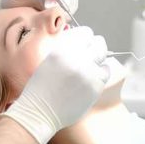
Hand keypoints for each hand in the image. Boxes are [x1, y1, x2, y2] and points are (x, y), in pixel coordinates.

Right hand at [1, 27, 108, 143]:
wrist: (39, 111)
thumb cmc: (42, 87)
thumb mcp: (49, 59)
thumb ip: (67, 49)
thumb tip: (85, 42)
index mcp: (62, 48)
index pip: (86, 32)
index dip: (86, 40)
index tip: (84, 46)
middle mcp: (75, 57)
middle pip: (99, 43)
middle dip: (95, 49)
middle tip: (90, 58)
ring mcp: (87, 72)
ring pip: (104, 58)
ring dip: (97, 64)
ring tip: (86, 73)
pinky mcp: (95, 86)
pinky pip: (105, 74)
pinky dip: (99, 77)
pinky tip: (88, 82)